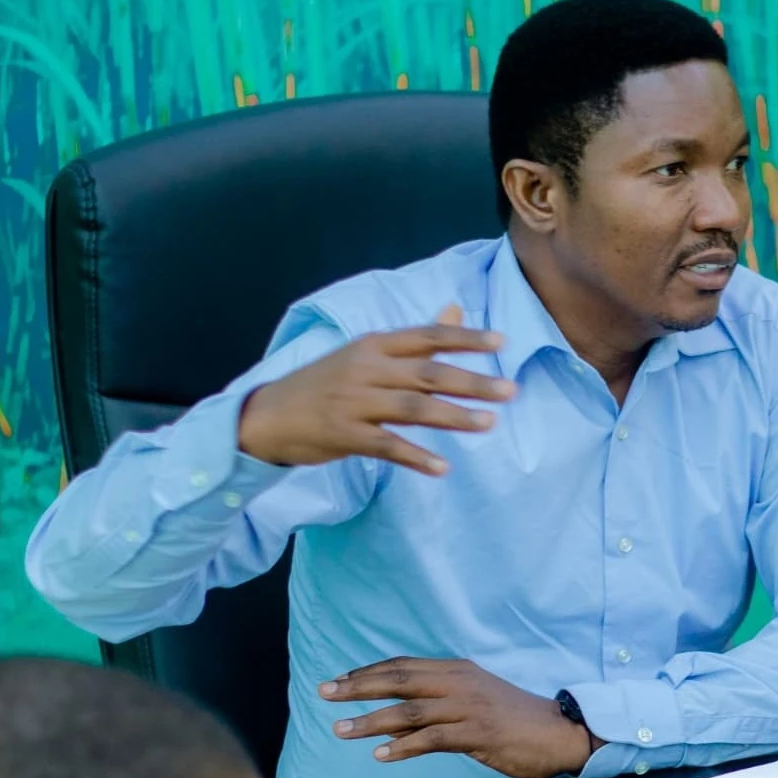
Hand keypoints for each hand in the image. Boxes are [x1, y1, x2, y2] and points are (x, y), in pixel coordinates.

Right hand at [236, 304, 513, 477]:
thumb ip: (414, 340)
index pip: (427, 336)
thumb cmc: (324, 384)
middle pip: (428, 373)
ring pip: (413, 408)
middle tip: (510, 390)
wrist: (267, 416)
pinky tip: (442, 468)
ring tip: (489, 423)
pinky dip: (416, 457)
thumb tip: (456, 309)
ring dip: (454, 416)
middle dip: (472, 381)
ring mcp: (354, 402)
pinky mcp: (345, 435)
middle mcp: (366, 368)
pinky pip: (388, 446)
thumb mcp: (365, 353)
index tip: (502, 342)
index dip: (465, 338)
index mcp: (374, 345)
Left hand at [320, 657, 599, 777]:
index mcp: (458, 671)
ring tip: (341, 730)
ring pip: (409, 711)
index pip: (404, 666)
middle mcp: (459, 683)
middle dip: (358, 687)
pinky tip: (381, 755)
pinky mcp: (478, 733)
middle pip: (399, 681)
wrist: (561, 732)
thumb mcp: (479, 696)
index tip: (339, 681)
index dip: (369, 672)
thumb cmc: (518, 719)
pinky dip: (404, 747)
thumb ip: (445, 696)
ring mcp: (468, 708)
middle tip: (325, 693)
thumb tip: (407, 705)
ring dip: (371, 721)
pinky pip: (432, 739)